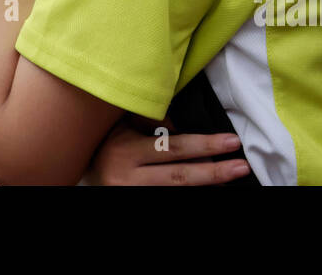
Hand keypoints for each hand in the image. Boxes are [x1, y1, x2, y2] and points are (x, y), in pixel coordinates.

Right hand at [82, 119, 249, 185]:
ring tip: (233, 179)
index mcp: (127, 152)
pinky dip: (192, 195)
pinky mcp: (136, 202)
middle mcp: (130, 178)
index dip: (204, 145)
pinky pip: (169, 199)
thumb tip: (180, 123)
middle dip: (214, 171)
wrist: (79, 167)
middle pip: (180, 176)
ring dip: (207, 186)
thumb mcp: (122, 124)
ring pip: (177, 193)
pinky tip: (211, 190)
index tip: (231, 141)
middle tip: (242, 166)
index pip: (173, 149)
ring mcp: (133, 195)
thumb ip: (148, 120)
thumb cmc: (106, 139)